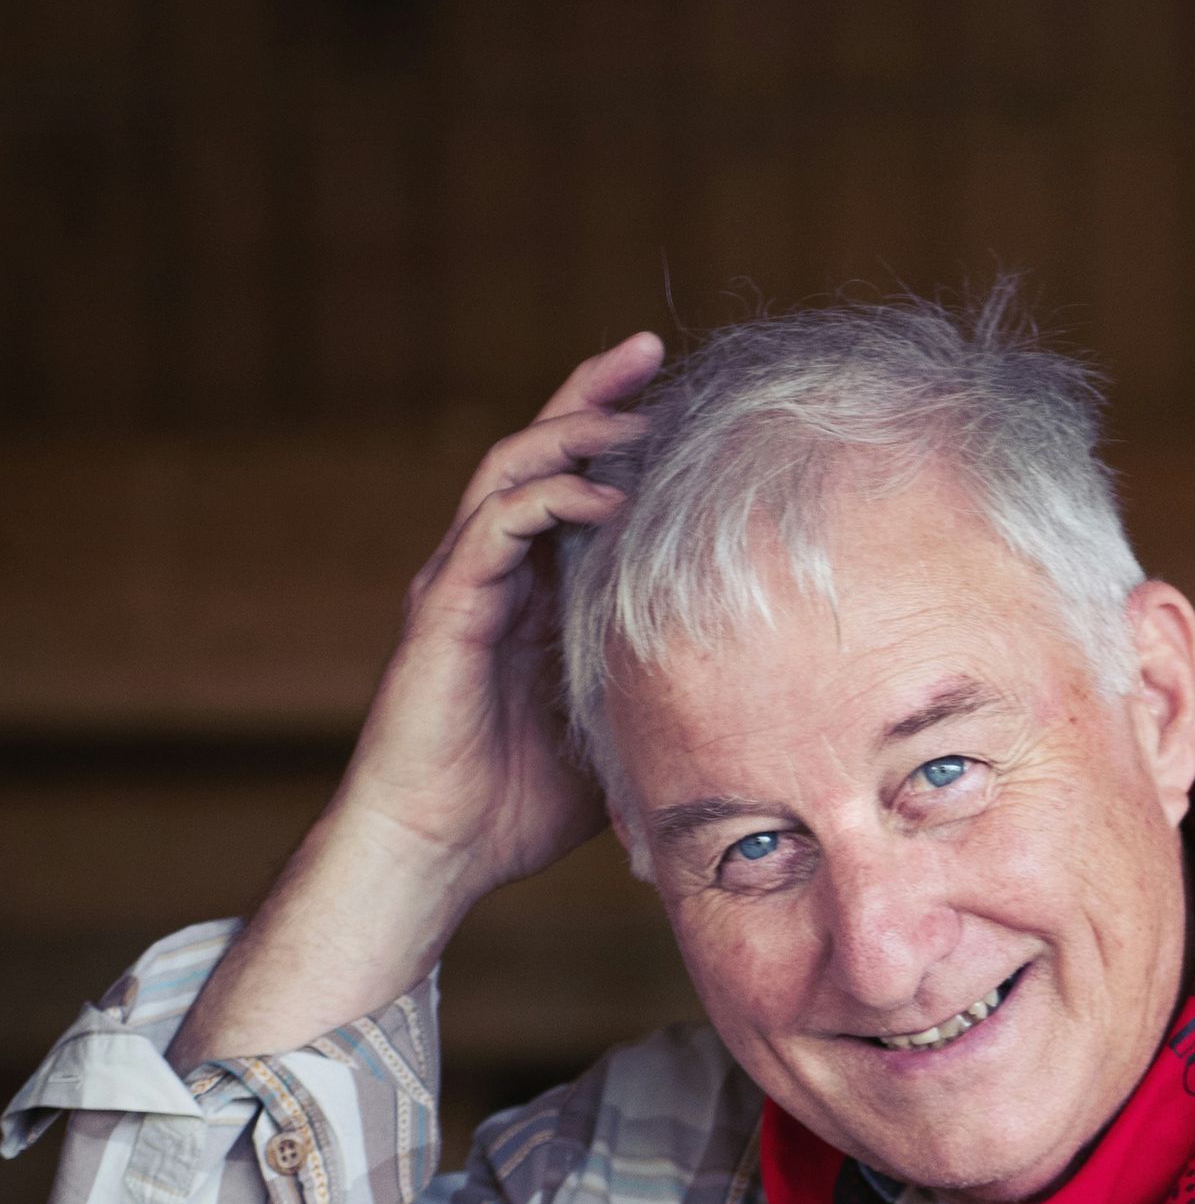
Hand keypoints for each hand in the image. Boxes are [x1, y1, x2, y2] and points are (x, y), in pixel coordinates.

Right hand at [170, 334, 660, 1066]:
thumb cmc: (514, 810)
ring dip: (574, 430)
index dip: (611, 433)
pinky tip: (607, 496)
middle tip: (648, 350)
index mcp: (526, 594)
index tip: (674, 394)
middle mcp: (488, 574)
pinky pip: (496, 527)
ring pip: (512, 470)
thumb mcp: (613, 740)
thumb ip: (657, 701)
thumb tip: (750, 711)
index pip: (567, 487)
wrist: (435, 852)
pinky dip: (550, 500)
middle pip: (537, 452)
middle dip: (591, 397)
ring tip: (636, 407)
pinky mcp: (443, 608)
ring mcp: (461, 584)